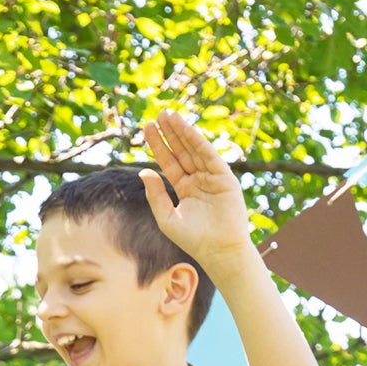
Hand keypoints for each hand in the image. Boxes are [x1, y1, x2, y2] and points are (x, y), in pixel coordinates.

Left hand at [139, 110, 252, 264]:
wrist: (218, 250)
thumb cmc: (192, 239)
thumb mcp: (167, 217)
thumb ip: (155, 195)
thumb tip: (143, 171)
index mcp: (184, 188)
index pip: (169, 162)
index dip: (159, 145)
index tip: (148, 128)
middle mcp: (198, 179)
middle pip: (181, 151)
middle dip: (170, 133)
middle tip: (158, 115)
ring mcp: (211, 176)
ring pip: (193, 149)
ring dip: (182, 132)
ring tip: (169, 115)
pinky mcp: (224, 177)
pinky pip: (208, 155)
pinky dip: (196, 141)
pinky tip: (185, 129)